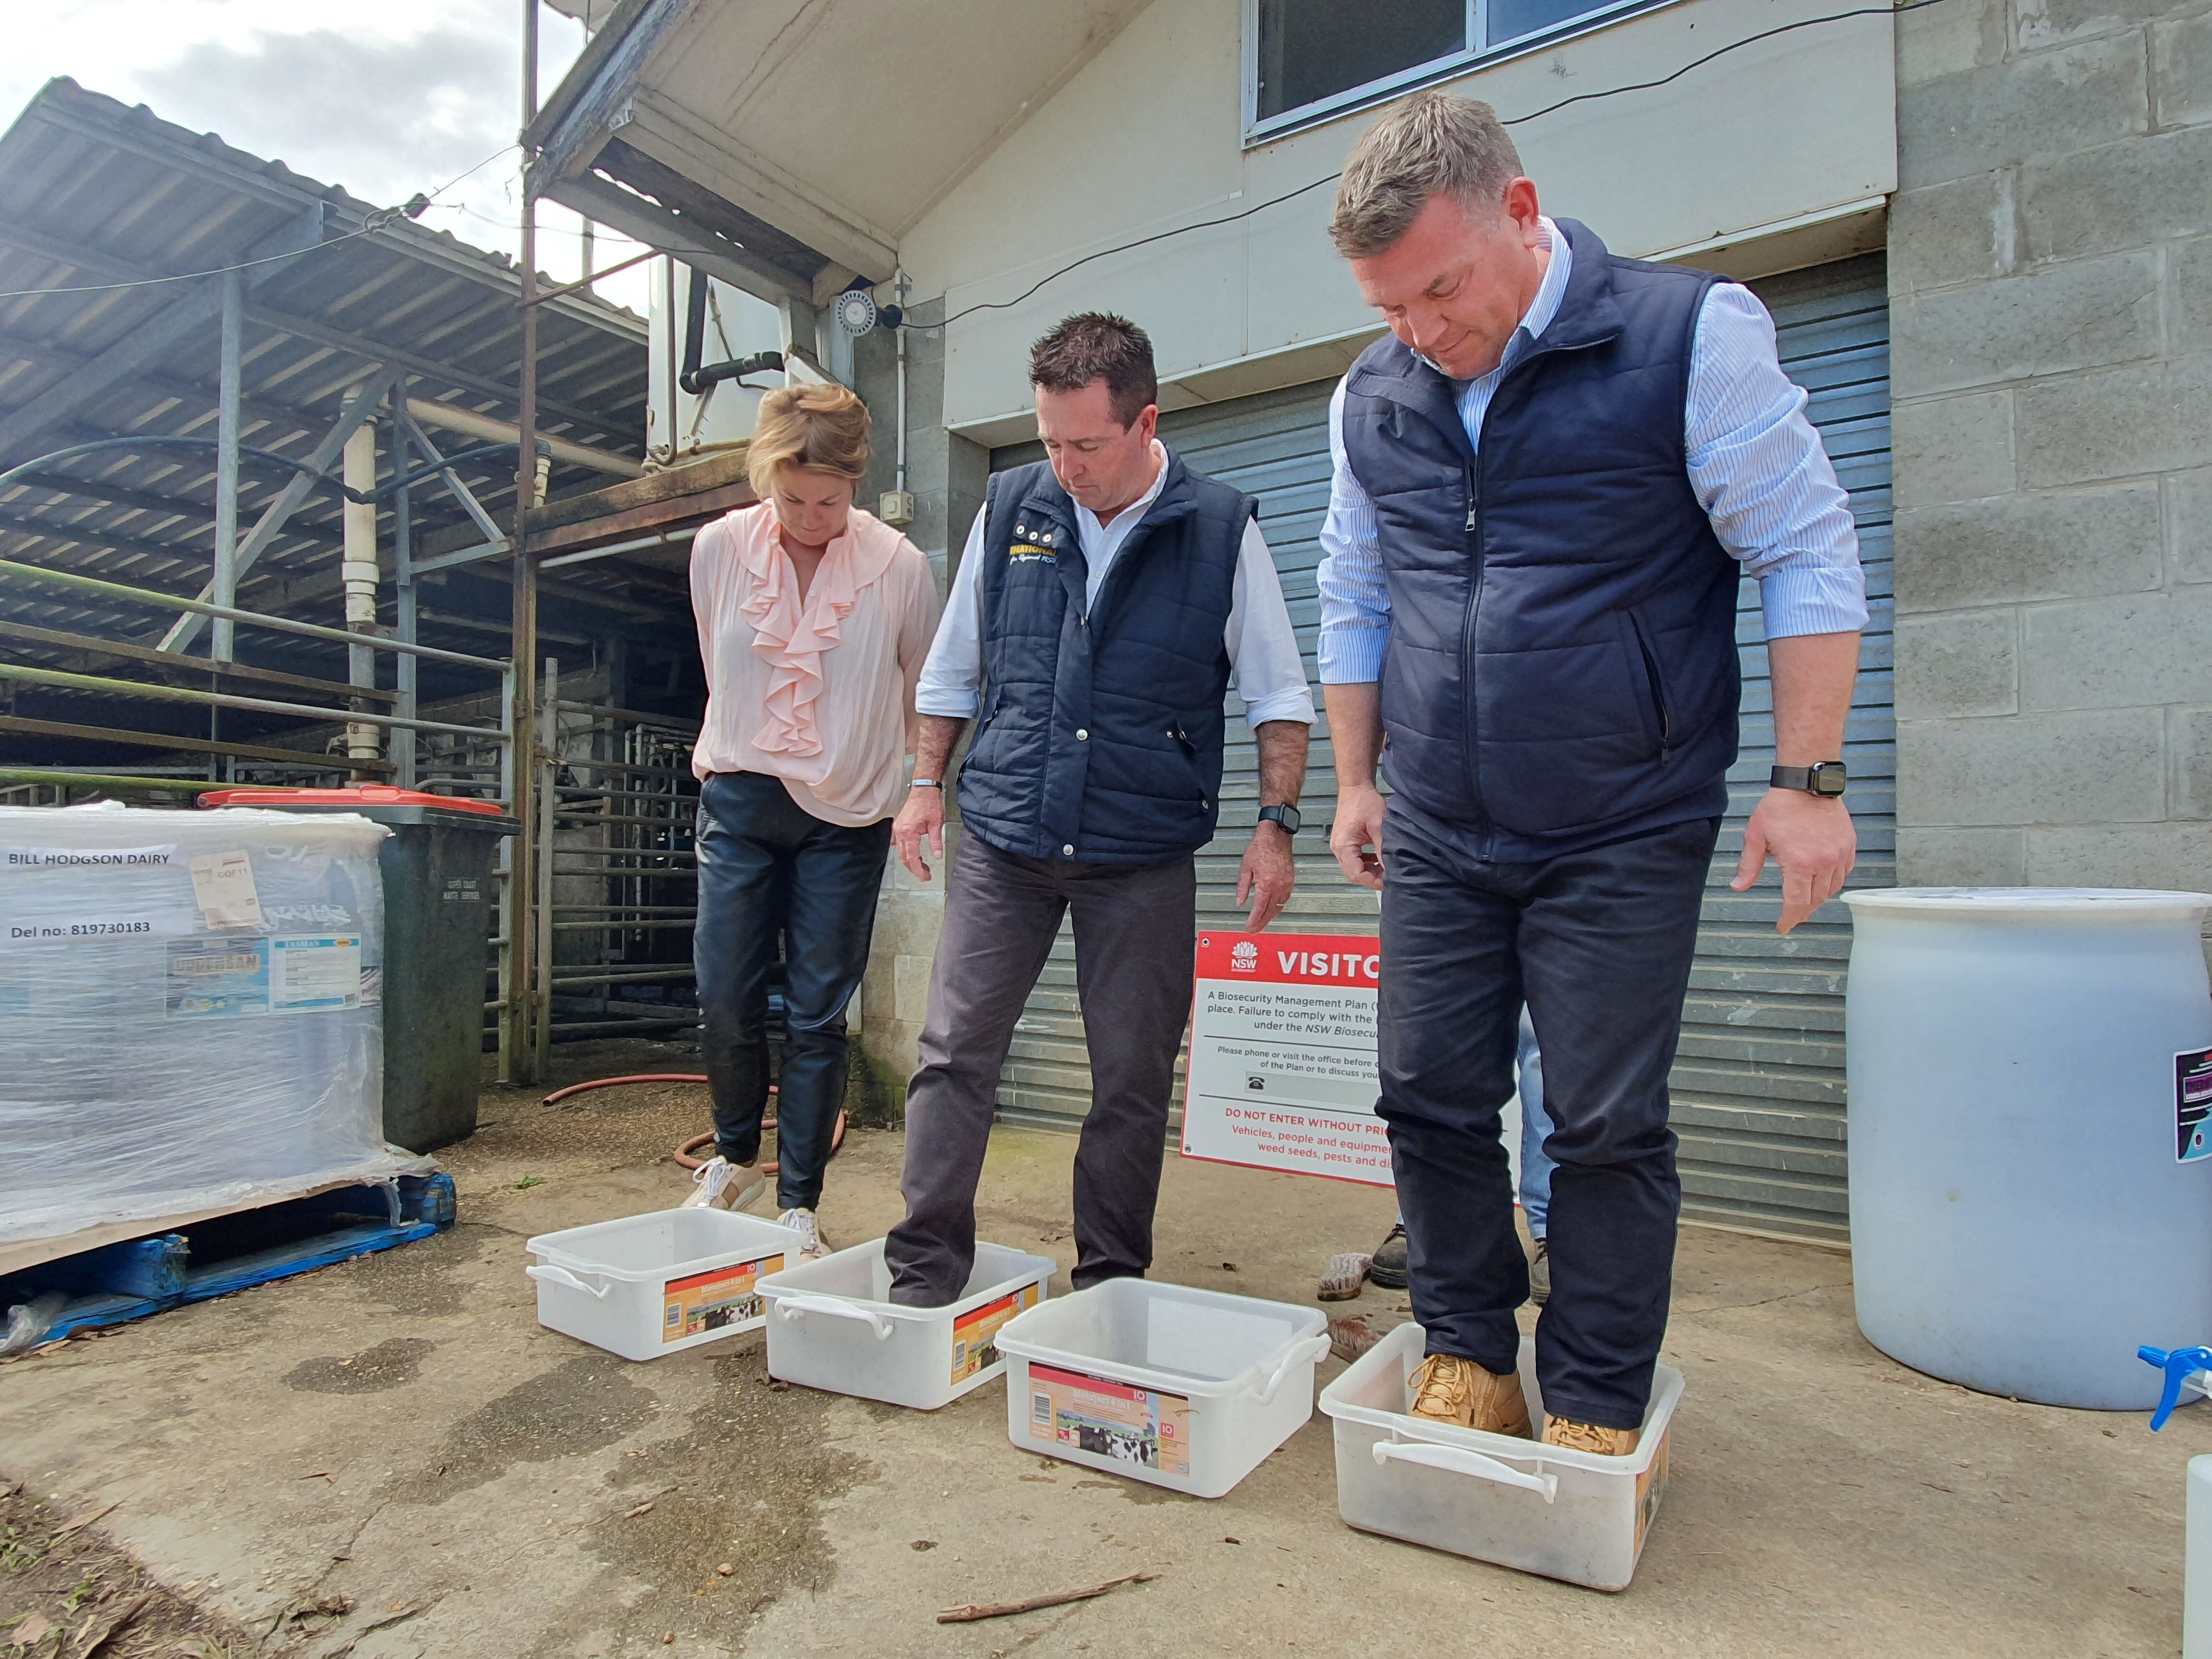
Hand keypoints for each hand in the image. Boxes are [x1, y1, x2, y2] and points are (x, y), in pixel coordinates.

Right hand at [893, 787, 944, 880]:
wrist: (923, 789)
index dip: (918, 870)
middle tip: (925, 875)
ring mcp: (898, 829)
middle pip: (904, 857)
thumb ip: (936, 842)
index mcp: (908, 832)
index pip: (912, 857)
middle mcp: (900, 832)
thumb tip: (937, 856)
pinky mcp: (899, 827)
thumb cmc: (929, 803)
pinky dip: (908, 853)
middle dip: (914, 869)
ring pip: (901, 852)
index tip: (925, 877)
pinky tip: (916, 856)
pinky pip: (900, 845)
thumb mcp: (936, 824)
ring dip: (911, 862)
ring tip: (923, 868)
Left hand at [1237, 821, 1296, 931]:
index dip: (1254, 921)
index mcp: (1266, 884)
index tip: (1249, 927)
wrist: (1276, 836)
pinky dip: (1278, 907)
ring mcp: (1287, 884)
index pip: (1259, 909)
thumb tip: (1240, 901)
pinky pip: (1285, 899)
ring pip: (1279, 907)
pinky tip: (1272, 908)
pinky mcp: (1291, 881)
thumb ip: (1242, 888)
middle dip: (1262, 923)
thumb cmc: (1261, 847)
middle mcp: (1278, 886)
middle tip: (1254, 929)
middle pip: (1270, 912)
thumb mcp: (1245, 868)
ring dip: (1270, 916)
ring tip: (1262, 922)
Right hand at [1329, 784, 1386, 890]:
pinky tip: (1377, 859)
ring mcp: (1340, 845)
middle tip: (1388, 876)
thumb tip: (1390, 867)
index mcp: (1343, 845)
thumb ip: (1383, 849)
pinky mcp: (1345, 841)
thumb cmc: (1363, 801)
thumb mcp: (1379, 826)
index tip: (1387, 881)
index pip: (1356, 874)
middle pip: (1354, 874)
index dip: (1373, 880)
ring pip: (1354, 868)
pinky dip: (1366, 862)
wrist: (1356, 788)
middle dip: (1372, 877)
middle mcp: (1338, 847)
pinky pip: (1354, 859)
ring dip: (1369, 870)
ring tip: (1385, 868)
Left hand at [1733, 787, 1855, 933]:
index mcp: (1799, 863)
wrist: (1806, 783)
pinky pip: (1845, 872)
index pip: (1797, 903)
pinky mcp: (1849, 845)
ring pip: (1833, 888)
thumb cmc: (1780, 806)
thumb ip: (1749, 865)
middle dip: (1803, 912)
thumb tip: (1738, 886)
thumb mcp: (1756, 836)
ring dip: (1819, 898)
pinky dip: (1834, 881)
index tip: (1783, 926)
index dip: (1790, 919)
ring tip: (1807, 901)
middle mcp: (1824, 862)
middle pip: (1816, 900)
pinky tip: (1824, 881)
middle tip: (1793, 916)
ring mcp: (1839, 854)